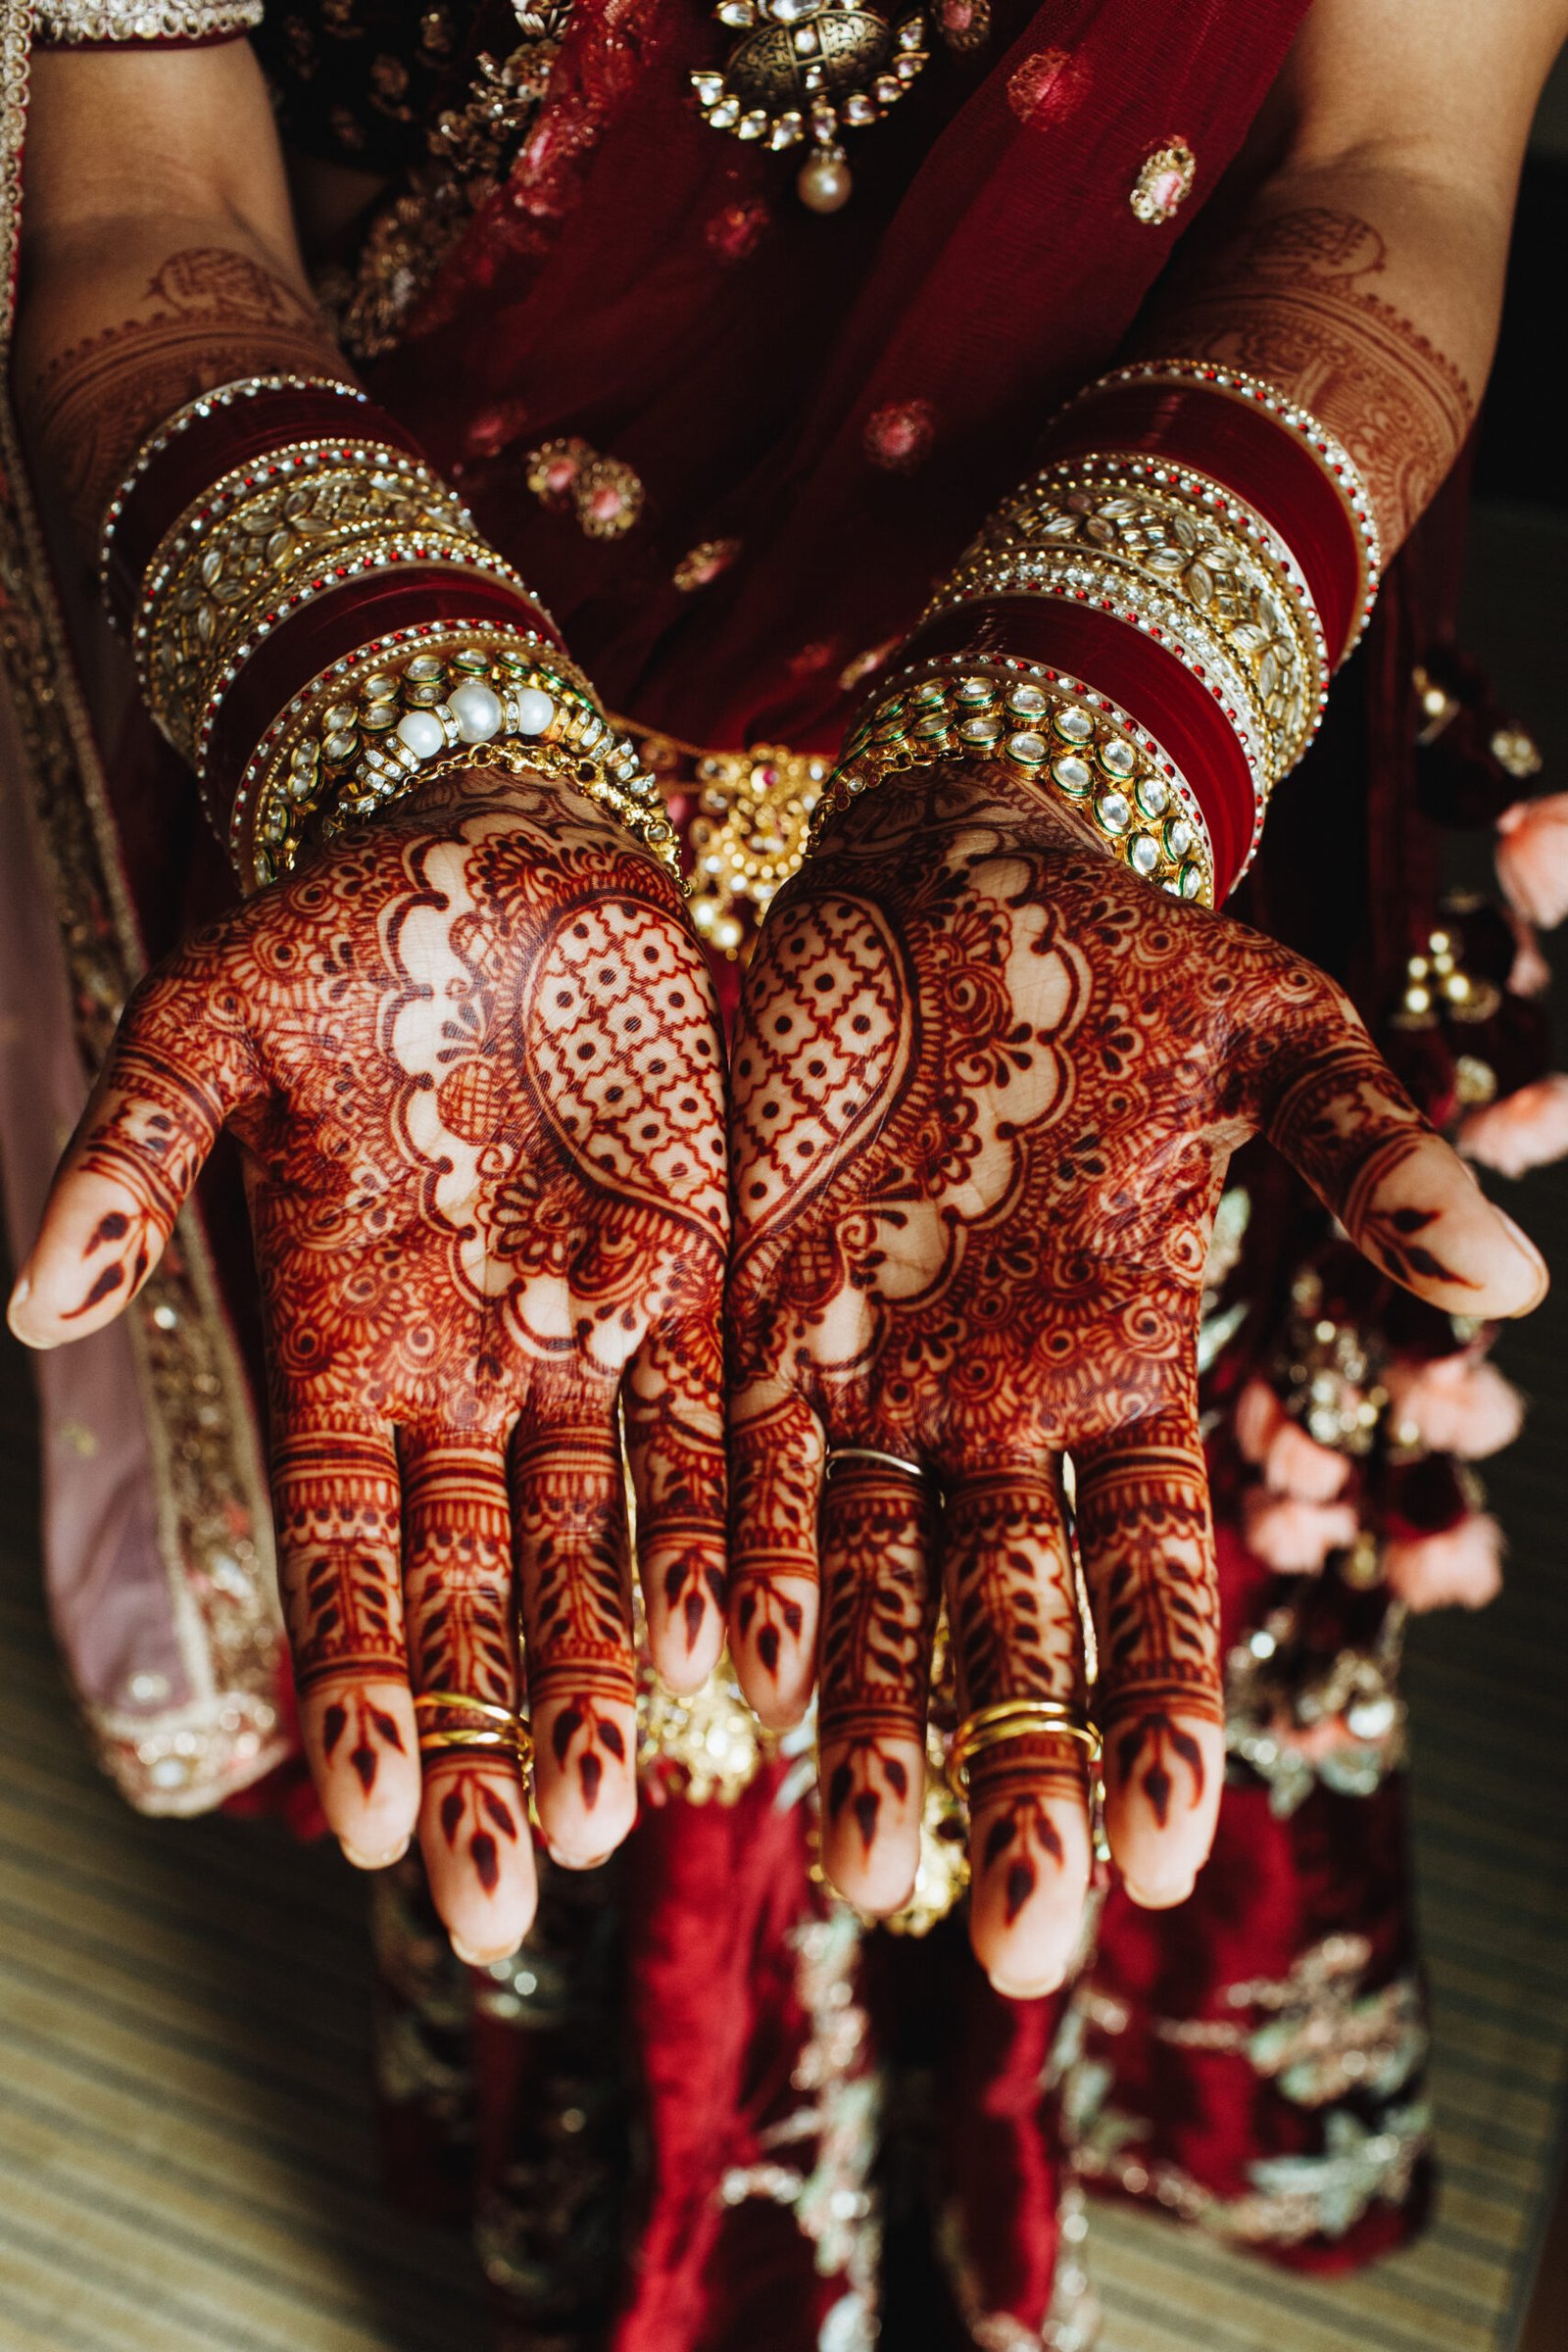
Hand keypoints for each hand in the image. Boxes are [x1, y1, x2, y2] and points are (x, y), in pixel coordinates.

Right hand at [10, 774, 727, 1962]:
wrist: (509, 844)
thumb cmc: (339, 929)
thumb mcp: (207, 1025)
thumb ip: (136, 1161)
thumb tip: (30, 1301)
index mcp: (342, 1340)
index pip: (344, 1550)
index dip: (350, 1677)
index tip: (354, 1817)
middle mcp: (473, 1372)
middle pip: (476, 1588)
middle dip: (479, 1731)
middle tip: (499, 1890)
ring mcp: (598, 1335)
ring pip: (606, 1539)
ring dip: (610, 1669)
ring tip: (621, 1811)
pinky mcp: (712, 1274)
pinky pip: (733, 1426)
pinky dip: (745, 1532)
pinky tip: (762, 1650)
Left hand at [726, 767, 1543, 1995]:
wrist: (934, 869)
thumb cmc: (1120, 955)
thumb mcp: (1271, 1039)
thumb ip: (1364, 1158)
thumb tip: (1510, 1278)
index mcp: (1130, 1365)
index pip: (1155, 1576)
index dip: (1163, 1709)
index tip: (1163, 1847)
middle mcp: (992, 1406)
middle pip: (1008, 1622)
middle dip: (1017, 1773)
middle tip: (1017, 1944)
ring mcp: (859, 1372)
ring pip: (859, 1581)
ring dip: (862, 1719)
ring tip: (862, 1868)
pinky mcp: (741, 1316)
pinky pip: (728, 1465)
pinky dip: (728, 1560)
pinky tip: (721, 1668)